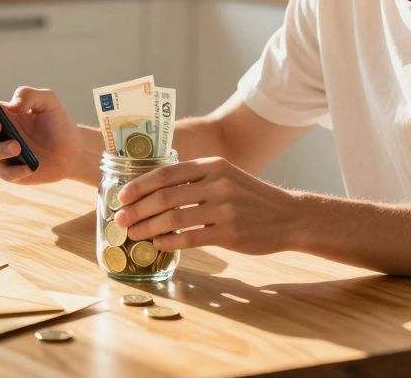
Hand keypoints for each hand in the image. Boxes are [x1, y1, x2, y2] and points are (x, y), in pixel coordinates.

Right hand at [0, 86, 86, 184]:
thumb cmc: (56, 122)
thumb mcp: (48, 101)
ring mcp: (1, 153)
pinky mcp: (10, 172)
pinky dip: (14, 170)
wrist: (72, 149)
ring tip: (17, 146)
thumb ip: (29, 95)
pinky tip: (28, 166)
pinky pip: (4, 173)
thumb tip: (14, 104)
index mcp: (1, 112)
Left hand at [112, 157, 302, 254]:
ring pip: (174, 219)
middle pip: (165, 196)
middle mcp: (217, 184)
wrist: (289, 216)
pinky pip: (190, 239)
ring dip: (148, 228)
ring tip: (133, 234)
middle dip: (137, 209)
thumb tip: (154, 191)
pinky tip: (158, 244)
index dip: (140, 185)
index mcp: (212, 165)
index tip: (121, 196)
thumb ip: (196, 179)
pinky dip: (169, 242)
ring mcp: (224, 209)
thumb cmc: (251, 198)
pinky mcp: (230, 233)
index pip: (166, 173)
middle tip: (120, 219)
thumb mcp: (226, 176)